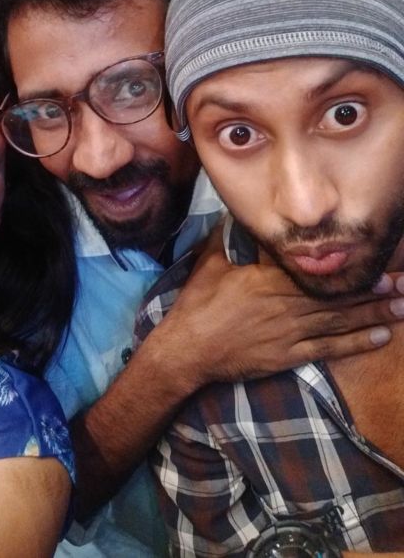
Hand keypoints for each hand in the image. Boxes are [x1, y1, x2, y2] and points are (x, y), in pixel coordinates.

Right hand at [150, 224, 403, 395]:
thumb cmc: (198, 304)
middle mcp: (288, 306)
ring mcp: (291, 333)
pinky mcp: (289, 356)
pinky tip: (380, 337)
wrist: (188, 350)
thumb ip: (231, 238)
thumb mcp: (211, 263)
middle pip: (339, 297)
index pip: (317, 271)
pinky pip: (329, 348)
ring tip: (402, 306)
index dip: (349, 266)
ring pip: (341, 322)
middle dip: (375, 290)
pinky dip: (356, 343)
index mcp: (270, 280)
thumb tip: (243, 214)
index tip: (375, 258)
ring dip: (375, 314)